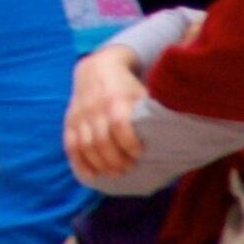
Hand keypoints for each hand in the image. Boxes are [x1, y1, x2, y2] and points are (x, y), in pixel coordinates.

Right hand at [64, 47, 147, 181]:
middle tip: (129, 168)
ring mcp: (80, 116)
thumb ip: (150, 113)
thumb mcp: (140, 93)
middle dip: (116, 160)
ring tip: (116, 172)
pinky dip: (80, 163)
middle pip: (102, 141)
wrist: (96, 68)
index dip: (129, 143)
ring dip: (101, 164)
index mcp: (115, 100)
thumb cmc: (126, 86)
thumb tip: (173, 136)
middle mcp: (94, 109)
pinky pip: (70, 146)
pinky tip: (92, 174)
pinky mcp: (69, 122)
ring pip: (86, 147)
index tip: (140, 153)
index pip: (119, 125)